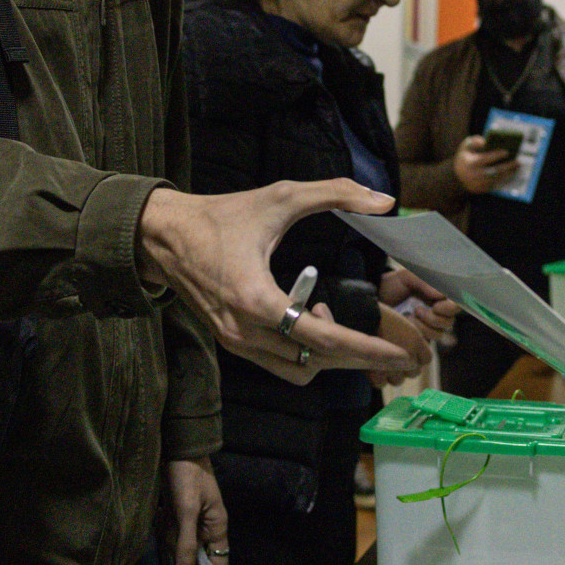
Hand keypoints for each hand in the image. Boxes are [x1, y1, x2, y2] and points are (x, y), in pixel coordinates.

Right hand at [138, 182, 411, 382]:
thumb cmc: (221, 216)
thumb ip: (334, 193)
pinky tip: (311, 321)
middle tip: (400, 353)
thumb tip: (383, 199)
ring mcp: (236, 342)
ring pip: (299, 371)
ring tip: (331, 316)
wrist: (163, 236)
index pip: (323, 340)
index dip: (367, 349)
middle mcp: (245, 331)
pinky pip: (279, 365)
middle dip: (362, 359)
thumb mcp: (279, 196)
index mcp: (256, 299)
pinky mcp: (231, 344)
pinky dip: (305, 354)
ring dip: (328, 355)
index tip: (401, 354)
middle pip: (317, 362)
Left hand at [161, 457, 227, 564]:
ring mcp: (192, 520)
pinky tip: (158, 529)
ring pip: (181, 546)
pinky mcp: (177, 513)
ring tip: (163, 539)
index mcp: (217, 527)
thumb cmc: (187, 476)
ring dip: (171, 545)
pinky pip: (171, 533)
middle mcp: (207, 527)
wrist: (177, 446)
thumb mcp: (185, 510)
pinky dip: (164, 534)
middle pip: (196, 558)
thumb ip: (185, 543)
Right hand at [369, 304, 435, 385]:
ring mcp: (392, 367)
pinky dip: (378, 378)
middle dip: (406, 367)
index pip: (426, 359)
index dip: (417, 356)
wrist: (357, 316)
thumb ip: (413, 340)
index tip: (408, 351)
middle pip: (414, 372)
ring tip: (382, 364)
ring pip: (398, 380)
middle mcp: (408, 356)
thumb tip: (414, 356)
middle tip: (393, 358)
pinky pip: (381, 383)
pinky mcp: (375, 373)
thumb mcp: (402, 323)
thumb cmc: (378, 315)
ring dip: (392, 375)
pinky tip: (373, 369)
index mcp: (416, 340)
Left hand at [379, 267, 458, 346]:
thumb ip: (425, 282)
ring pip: (439, 333)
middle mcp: (435, 312)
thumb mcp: (407, 277)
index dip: (450, 307)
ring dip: (424, 326)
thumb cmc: (391, 286)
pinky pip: (428, 342)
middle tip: (418, 310)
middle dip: (435, 318)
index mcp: (437, 296)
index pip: (456, 304)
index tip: (436, 305)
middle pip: (450, 321)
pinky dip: (418, 334)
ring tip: (410, 316)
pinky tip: (407, 324)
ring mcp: (427, 327)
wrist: (373, 300)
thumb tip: (441, 294)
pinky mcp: (418, 339)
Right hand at [452, 135, 512, 194]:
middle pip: (494, 171)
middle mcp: (475, 175)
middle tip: (517, 161)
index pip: (485, 159)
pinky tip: (512, 172)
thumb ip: (473, 141)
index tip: (507, 151)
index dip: (496, 155)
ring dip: (509, 173)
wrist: (458, 178)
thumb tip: (484, 141)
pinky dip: (505, 178)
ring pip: (498, 179)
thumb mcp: (465, 147)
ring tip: (517, 165)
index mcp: (471, 163)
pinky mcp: (484, 190)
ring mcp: (480, 184)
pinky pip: (497, 183)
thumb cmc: (464, 158)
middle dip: (507, 166)